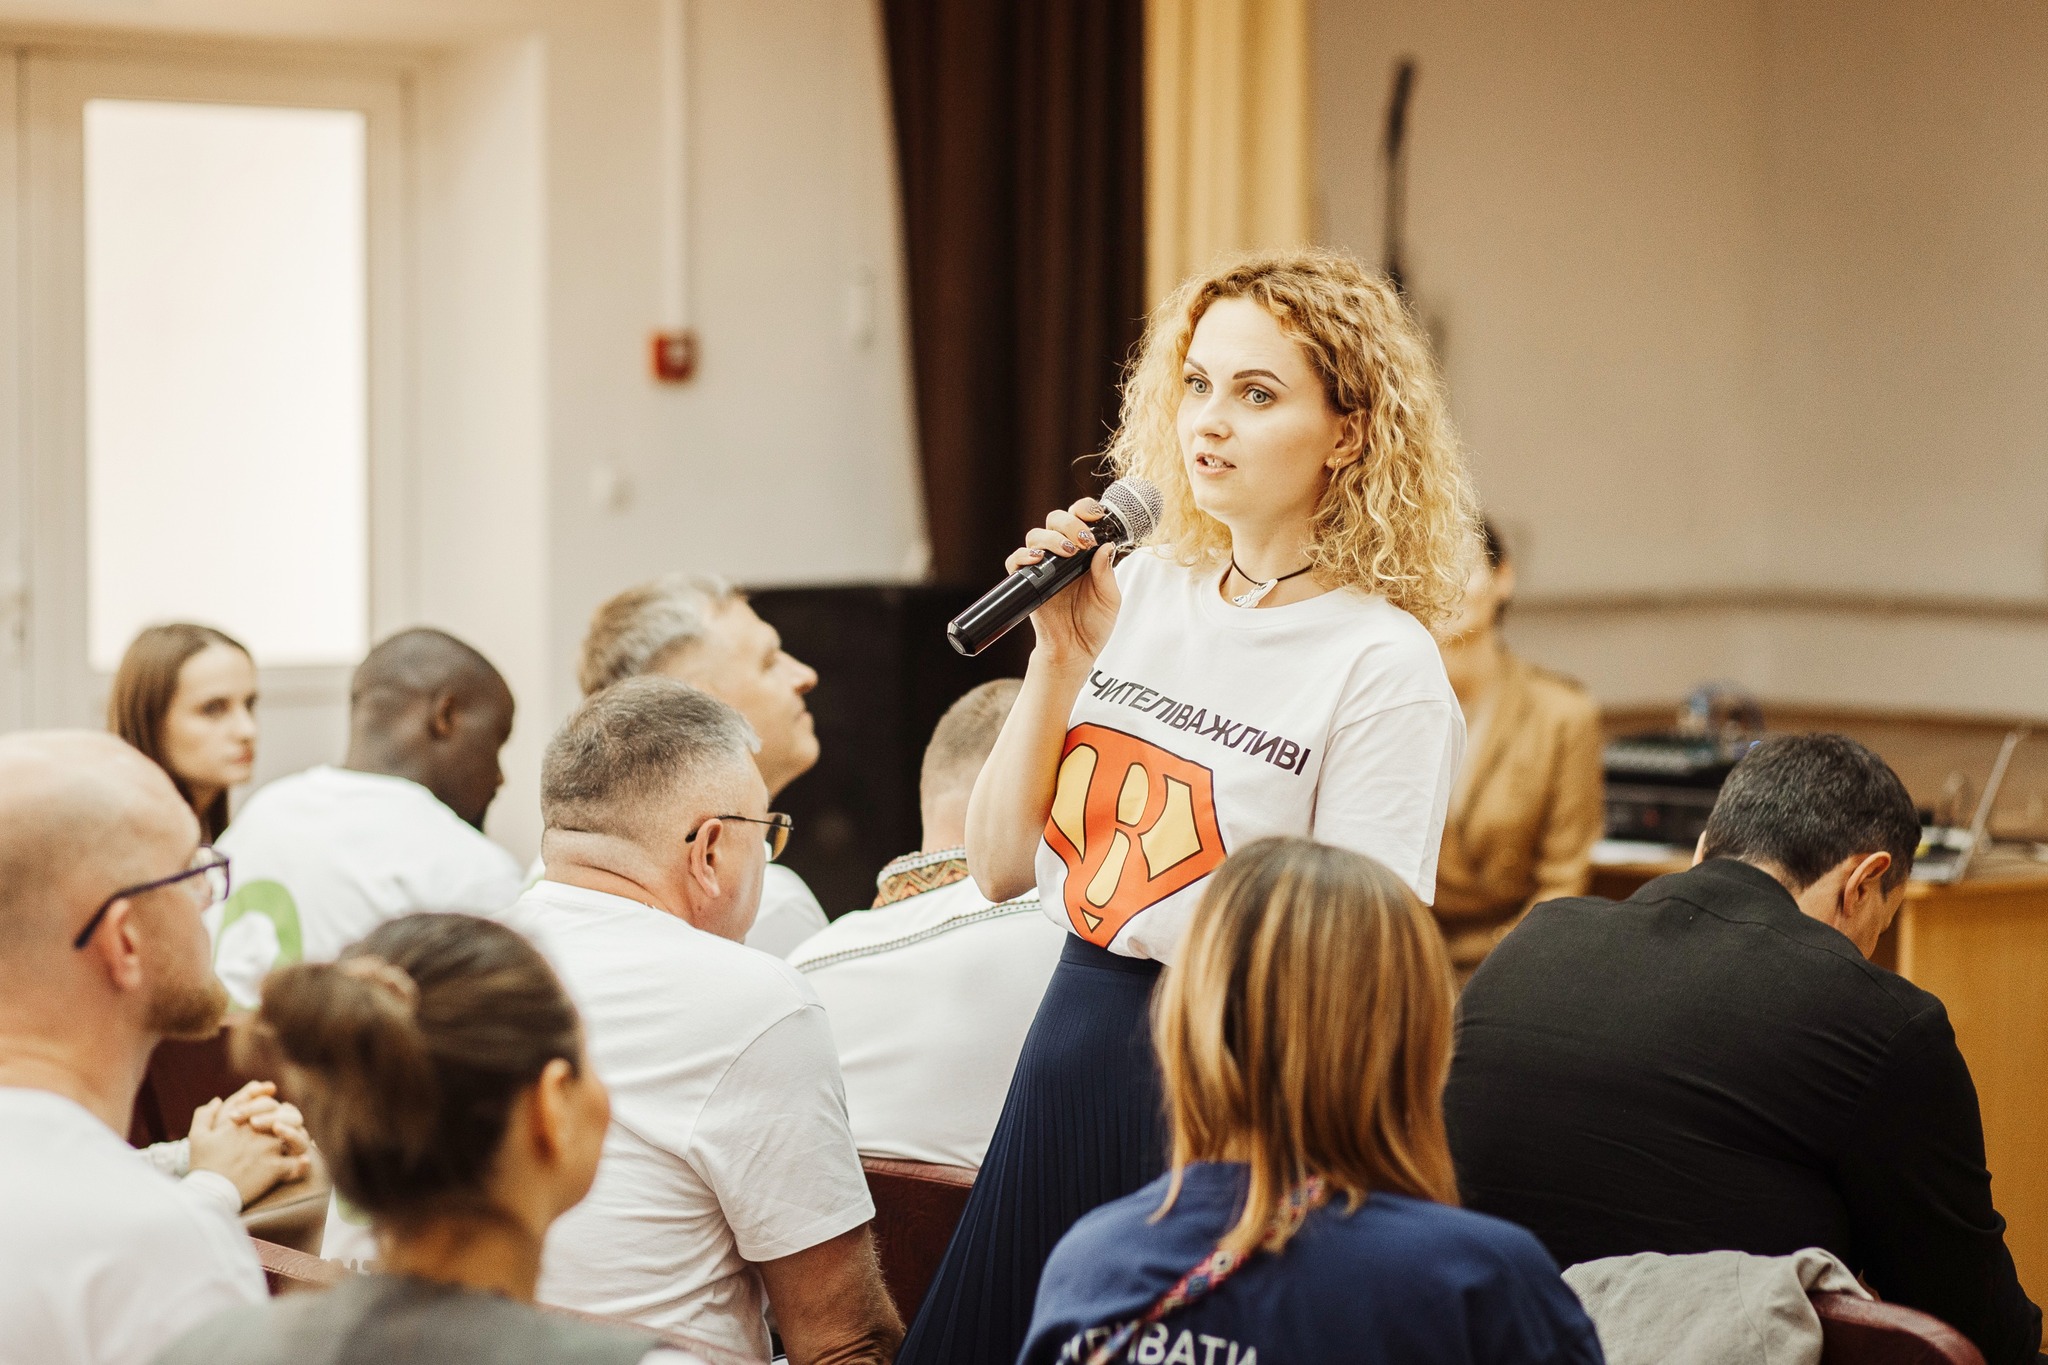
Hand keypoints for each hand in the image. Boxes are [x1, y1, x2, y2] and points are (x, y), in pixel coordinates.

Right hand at [189, 1094, 309, 1207]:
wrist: (208, 1193)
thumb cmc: (202, 1166)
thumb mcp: (197, 1137)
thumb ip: (205, 1115)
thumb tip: (217, 1100)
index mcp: (241, 1122)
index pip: (262, 1102)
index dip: (268, 1101)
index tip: (271, 1103)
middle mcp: (258, 1131)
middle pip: (282, 1115)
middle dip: (285, 1118)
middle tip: (283, 1127)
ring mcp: (269, 1148)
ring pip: (294, 1135)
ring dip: (296, 1136)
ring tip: (292, 1143)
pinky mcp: (276, 1167)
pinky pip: (297, 1163)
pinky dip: (301, 1163)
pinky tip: (303, 1161)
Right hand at [1006, 498, 1121, 665]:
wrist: (1075, 651)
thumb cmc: (1094, 624)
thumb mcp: (1110, 599)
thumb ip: (1106, 573)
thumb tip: (1106, 546)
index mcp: (1084, 553)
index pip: (1079, 519)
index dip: (1084, 510)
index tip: (1096, 516)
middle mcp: (1061, 555)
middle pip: (1055, 520)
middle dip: (1069, 522)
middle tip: (1083, 540)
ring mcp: (1043, 567)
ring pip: (1036, 535)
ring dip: (1052, 538)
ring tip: (1069, 553)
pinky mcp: (1027, 582)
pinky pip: (1016, 561)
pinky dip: (1023, 556)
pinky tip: (1038, 560)